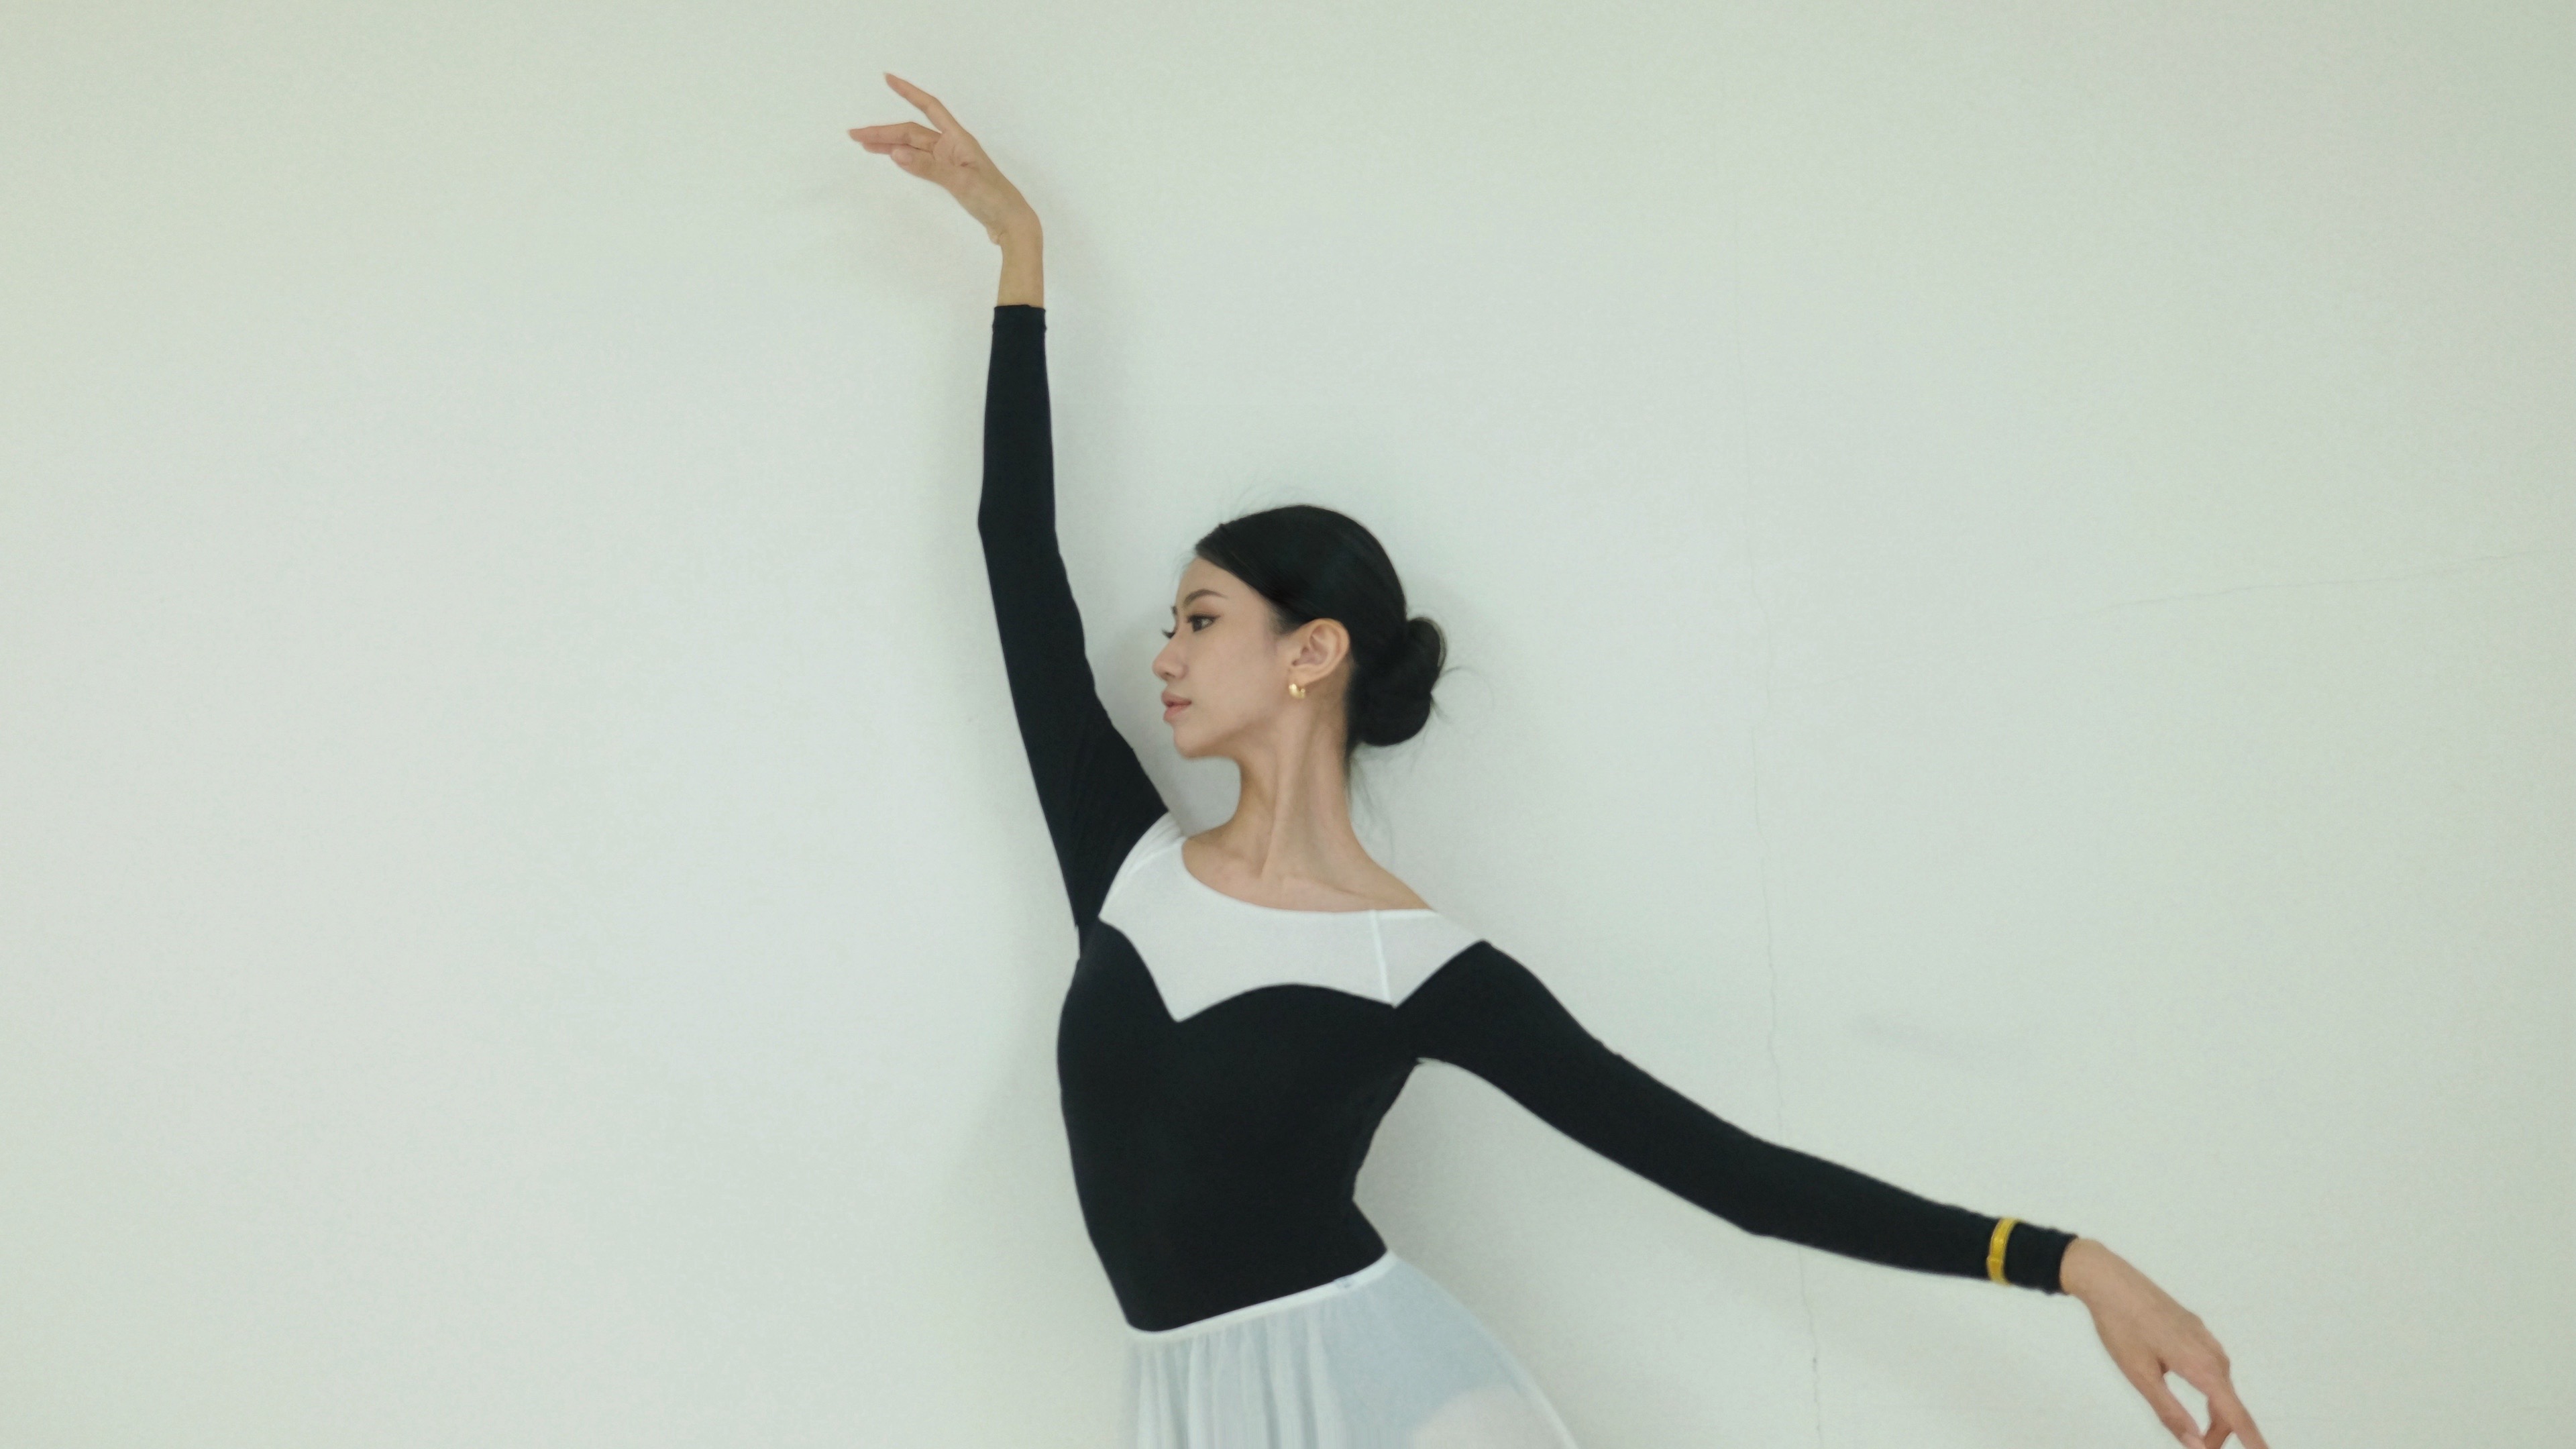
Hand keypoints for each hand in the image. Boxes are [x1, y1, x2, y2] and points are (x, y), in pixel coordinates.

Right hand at [849, 73, 1038, 243]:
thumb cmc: (992, 199)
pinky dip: (904, 158)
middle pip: (913, 132)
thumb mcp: (960, 182)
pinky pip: (921, 162)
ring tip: (864, 144)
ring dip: (890, 145)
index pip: (929, 107)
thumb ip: (928, 167)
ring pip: (914, 147)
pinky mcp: (949, 177)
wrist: (1010, 223)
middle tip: (855, 135)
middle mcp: (952, 146)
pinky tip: (889, 156)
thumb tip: (896, 153)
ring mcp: (949, 161)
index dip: (909, 92)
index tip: (888, 79)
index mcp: (958, 139)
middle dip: (884, 132)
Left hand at [2062, 1239, 2269, 1448]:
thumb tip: (2195, 1444)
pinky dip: (2208, 1389)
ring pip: (2220, 1385)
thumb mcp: (2141, 1376)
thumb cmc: (2121, 1326)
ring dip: (2213, 1412)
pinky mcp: (2194, 1330)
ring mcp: (2204, 1338)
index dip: (2252, 1439)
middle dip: (2218, 1431)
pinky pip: (2211, 1367)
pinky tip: (2191, 1388)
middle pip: (2228, 1404)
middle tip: (2197, 1447)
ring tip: (2195, 1428)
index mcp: (2201, 1365)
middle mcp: (2211, 1351)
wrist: (2109, 1280)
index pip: (2235, 1413)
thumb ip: (2170, 1413)